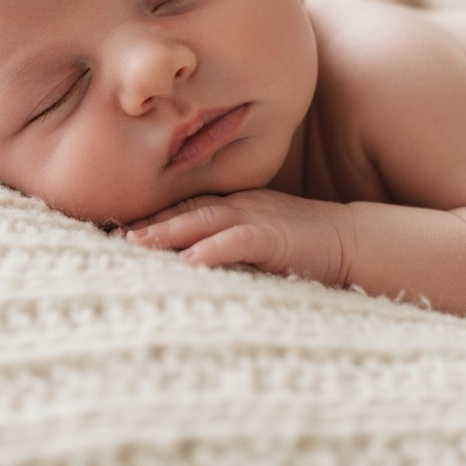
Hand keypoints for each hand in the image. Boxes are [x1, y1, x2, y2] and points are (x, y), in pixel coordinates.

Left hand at [125, 188, 349, 284]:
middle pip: (185, 211)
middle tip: (112, 236)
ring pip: (203, 221)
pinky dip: (213, 249)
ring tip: (136, 243)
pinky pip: (239, 242)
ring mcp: (257, 219)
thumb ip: (228, 239)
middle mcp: (240, 206)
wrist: (353, 241)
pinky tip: (190, 261)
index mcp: (234, 205)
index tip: (116, 230)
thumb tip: (189, 259)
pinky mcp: (275, 240)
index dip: (150, 217)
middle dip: (148, 223)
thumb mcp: (259, 235)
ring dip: (168, 232)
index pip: (184, 208)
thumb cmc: (304, 244)